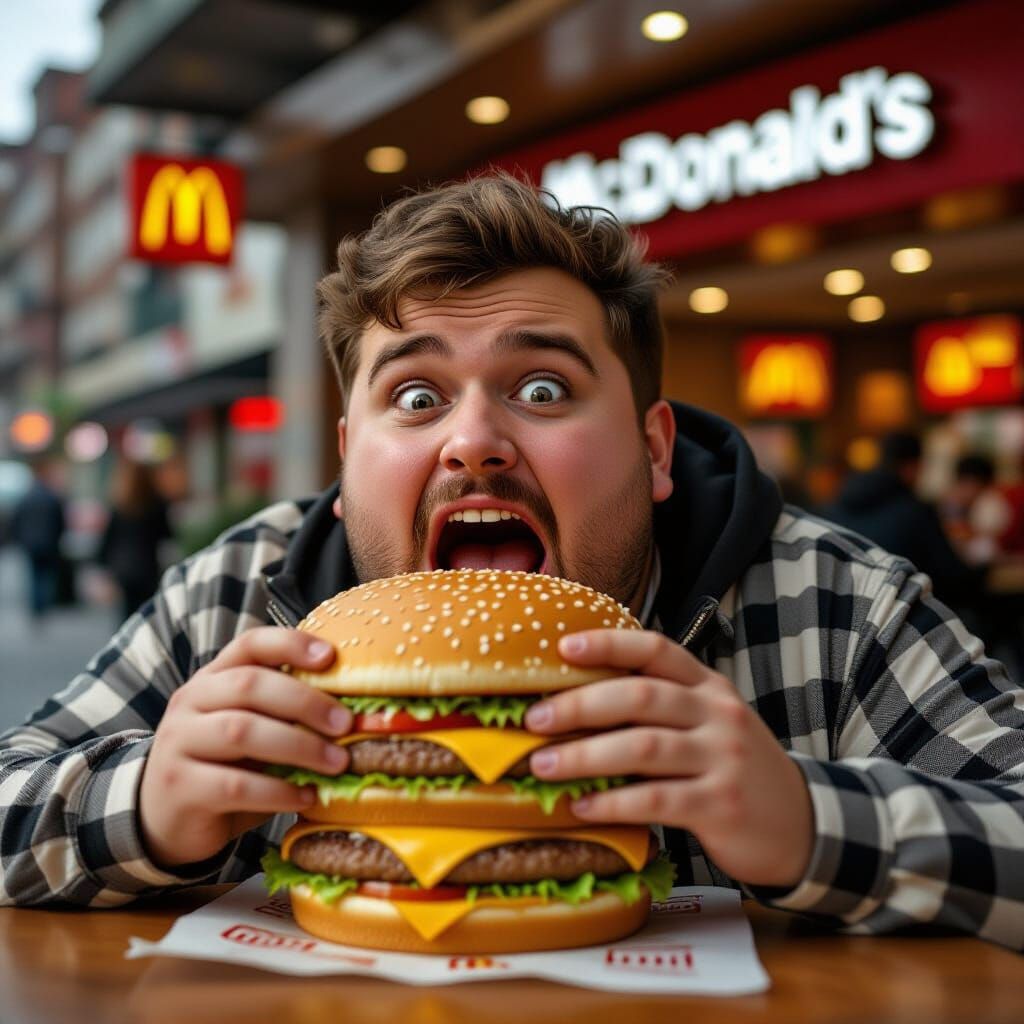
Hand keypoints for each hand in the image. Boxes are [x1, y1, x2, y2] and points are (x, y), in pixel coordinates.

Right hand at [139, 628, 351, 869]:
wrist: (163, 817)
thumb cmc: (224, 765)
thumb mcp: (250, 729)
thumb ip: (284, 713)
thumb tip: (358, 709)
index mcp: (213, 678)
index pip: (249, 644)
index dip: (290, 644)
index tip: (331, 657)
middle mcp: (190, 702)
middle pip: (250, 684)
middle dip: (306, 702)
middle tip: (347, 723)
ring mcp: (179, 743)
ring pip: (242, 732)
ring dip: (299, 746)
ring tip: (338, 763)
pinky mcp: (181, 787)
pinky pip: (235, 785)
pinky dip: (278, 791)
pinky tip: (307, 796)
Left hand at [525, 630, 813, 888]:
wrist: (803, 823)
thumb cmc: (735, 767)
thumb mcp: (710, 723)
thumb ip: (661, 707)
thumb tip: (578, 700)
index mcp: (709, 686)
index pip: (656, 649)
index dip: (608, 644)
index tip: (562, 647)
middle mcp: (717, 714)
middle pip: (640, 695)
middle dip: (579, 704)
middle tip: (533, 717)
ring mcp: (723, 758)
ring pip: (643, 746)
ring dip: (584, 755)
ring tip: (542, 765)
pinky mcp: (721, 805)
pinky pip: (656, 799)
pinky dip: (613, 802)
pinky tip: (581, 807)